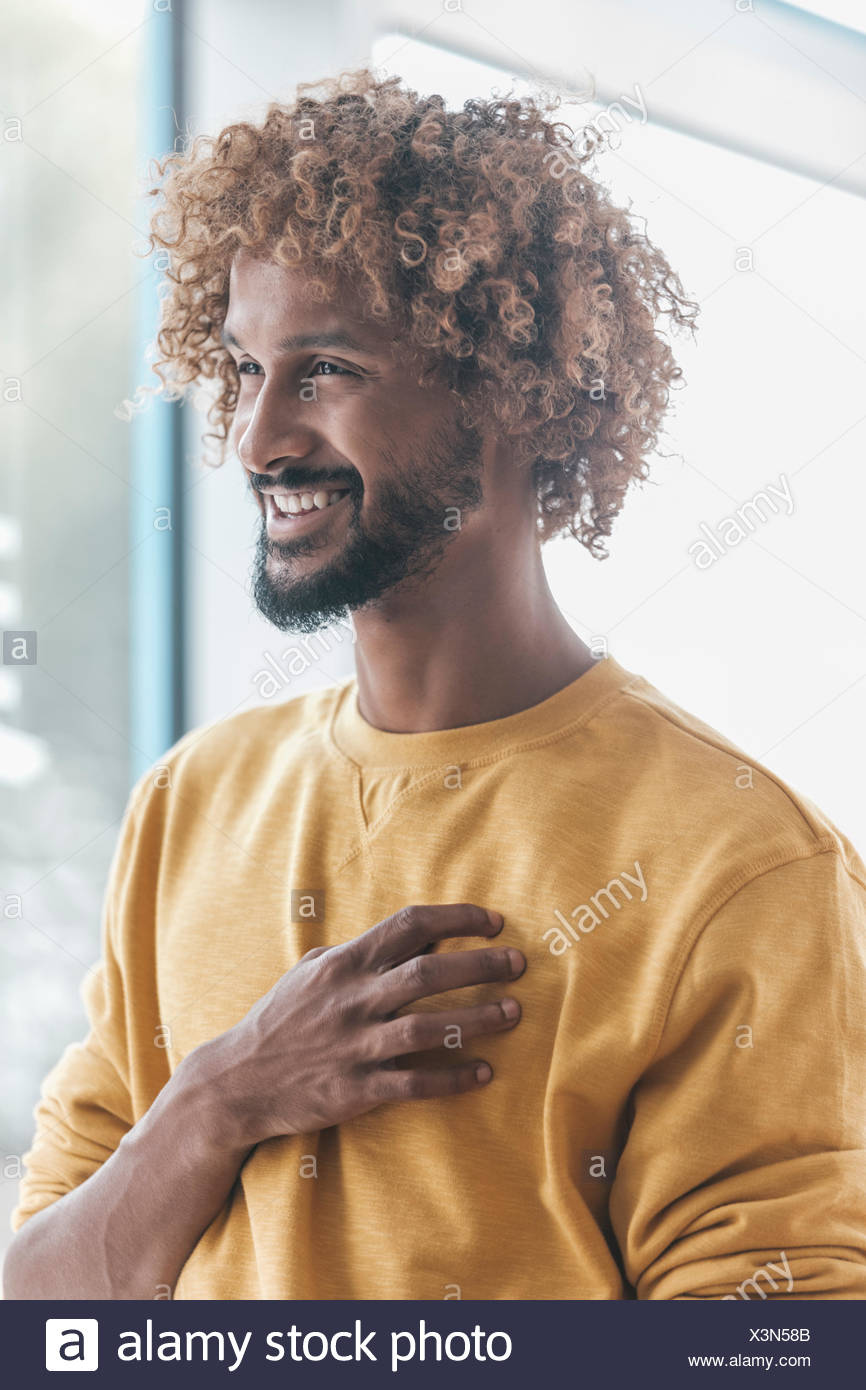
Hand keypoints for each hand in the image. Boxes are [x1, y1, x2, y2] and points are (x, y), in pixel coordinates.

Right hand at [197, 903, 524, 1146]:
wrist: (236, 1083)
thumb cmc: (279, 1020)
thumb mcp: (310, 972)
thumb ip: (357, 952)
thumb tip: (412, 935)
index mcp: (342, 964)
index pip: (409, 924)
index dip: (457, 918)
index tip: (494, 921)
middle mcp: (351, 1000)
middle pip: (428, 973)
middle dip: (480, 965)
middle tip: (518, 964)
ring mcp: (354, 1045)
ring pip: (429, 1028)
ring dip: (478, 1019)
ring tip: (514, 1012)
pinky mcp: (355, 1089)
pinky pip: (415, 1082)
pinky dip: (452, 1078)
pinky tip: (484, 1072)